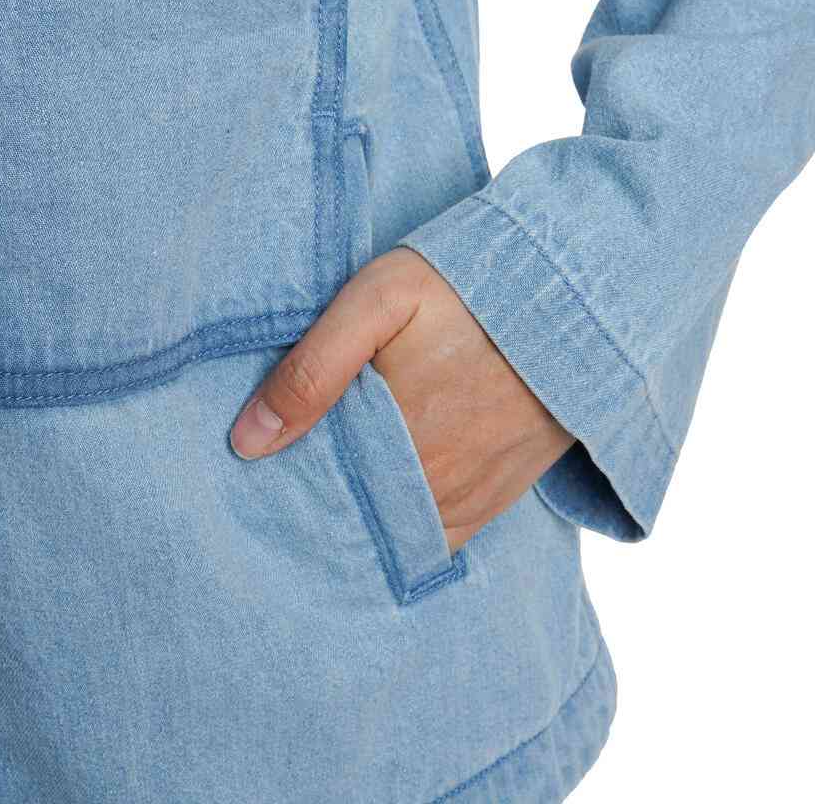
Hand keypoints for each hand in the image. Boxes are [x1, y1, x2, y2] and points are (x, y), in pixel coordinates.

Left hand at [229, 247, 574, 551]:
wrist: (577, 294)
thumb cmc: (469, 286)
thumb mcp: (379, 301)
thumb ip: (313, 368)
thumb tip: (248, 441)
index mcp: (393, 436)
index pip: (315, 489)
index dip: (281, 486)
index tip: (254, 478)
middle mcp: (432, 481)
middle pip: (352, 516)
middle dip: (315, 507)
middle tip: (281, 491)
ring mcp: (469, 495)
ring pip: (392, 532)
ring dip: (360, 520)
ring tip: (328, 497)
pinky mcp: (496, 496)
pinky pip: (439, 539)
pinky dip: (404, 531)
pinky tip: (383, 510)